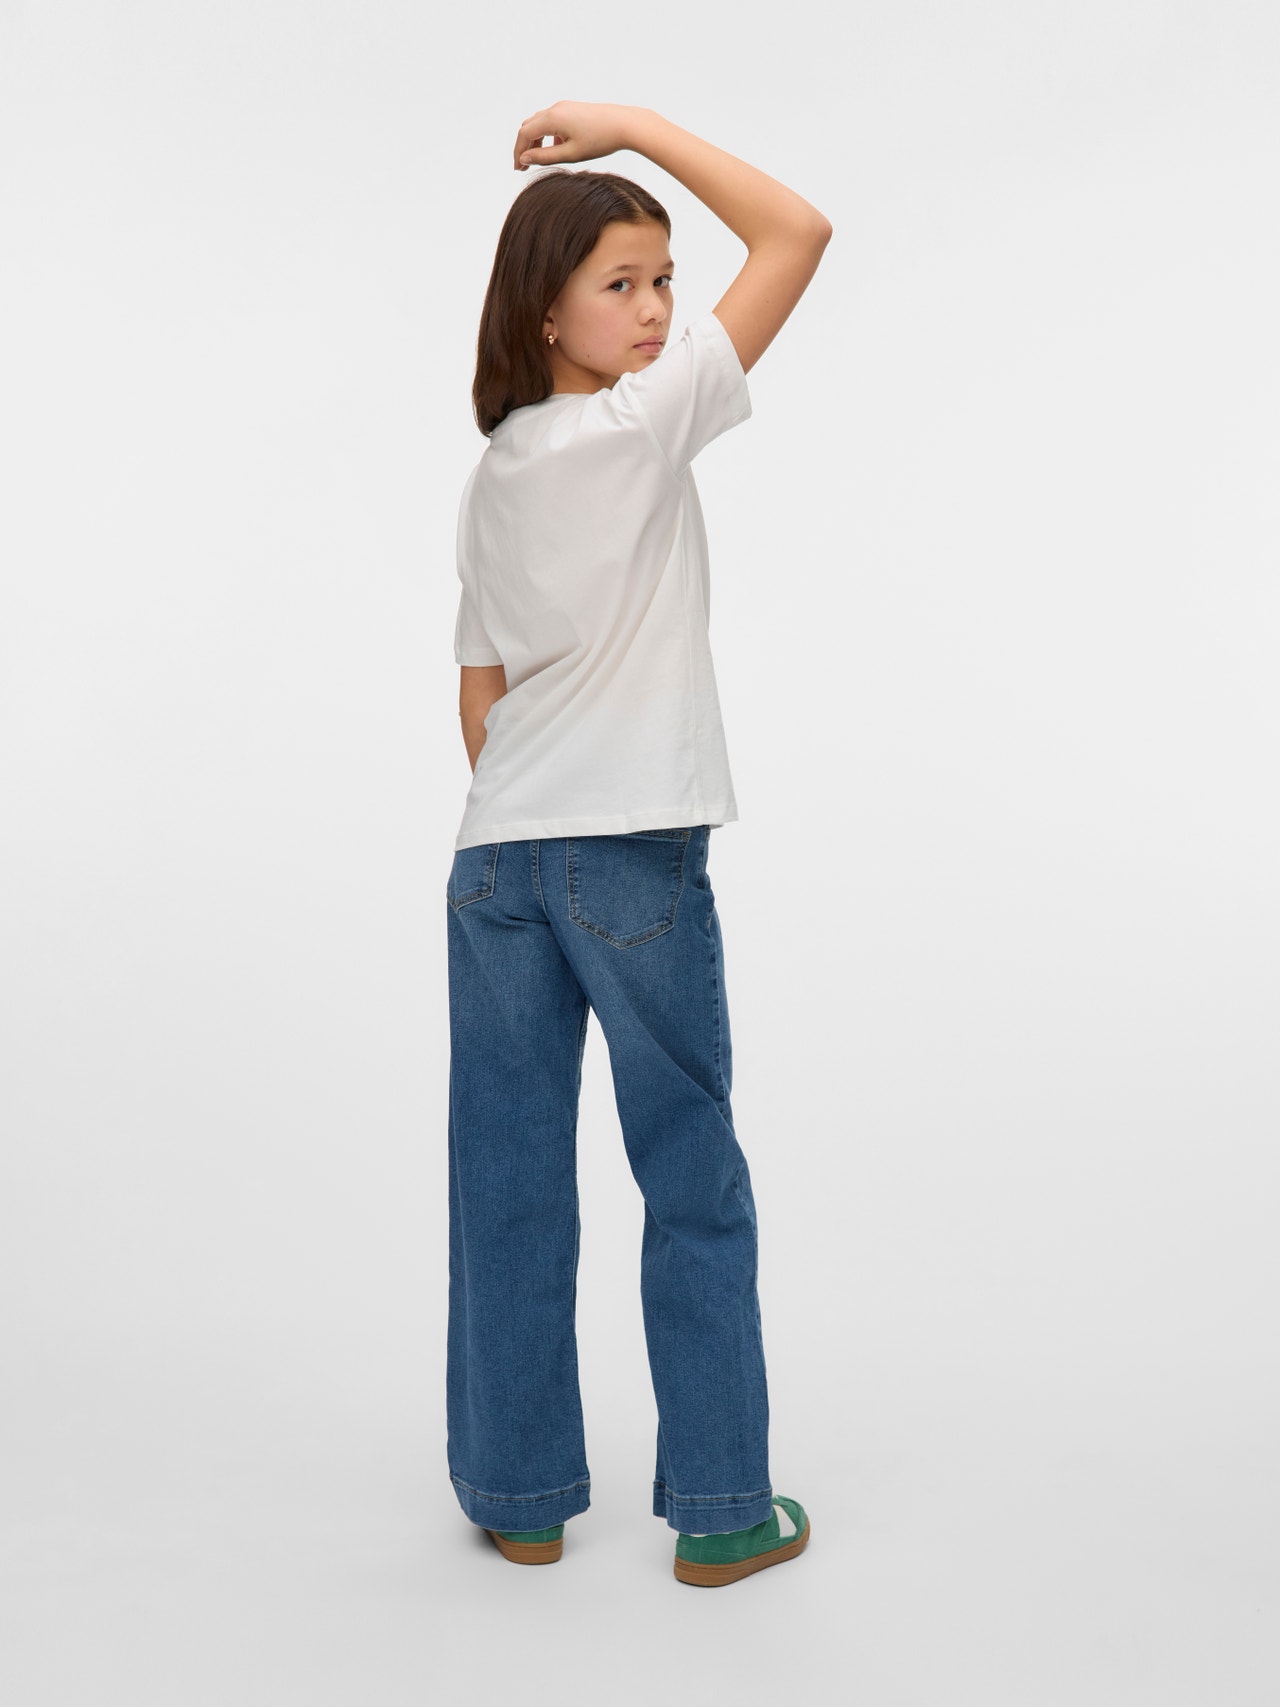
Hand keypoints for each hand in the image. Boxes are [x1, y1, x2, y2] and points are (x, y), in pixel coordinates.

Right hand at [513, 102, 645, 170]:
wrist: (625, 124)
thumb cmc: (600, 141)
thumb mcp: (570, 154)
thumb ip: (545, 157)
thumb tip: (524, 159)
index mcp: (552, 118)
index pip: (524, 134)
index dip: (518, 152)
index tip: (517, 169)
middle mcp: (555, 109)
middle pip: (529, 126)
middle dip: (524, 146)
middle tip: (523, 167)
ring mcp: (564, 106)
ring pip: (540, 122)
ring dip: (536, 140)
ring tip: (537, 159)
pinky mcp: (572, 108)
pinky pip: (553, 121)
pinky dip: (548, 135)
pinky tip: (556, 149)